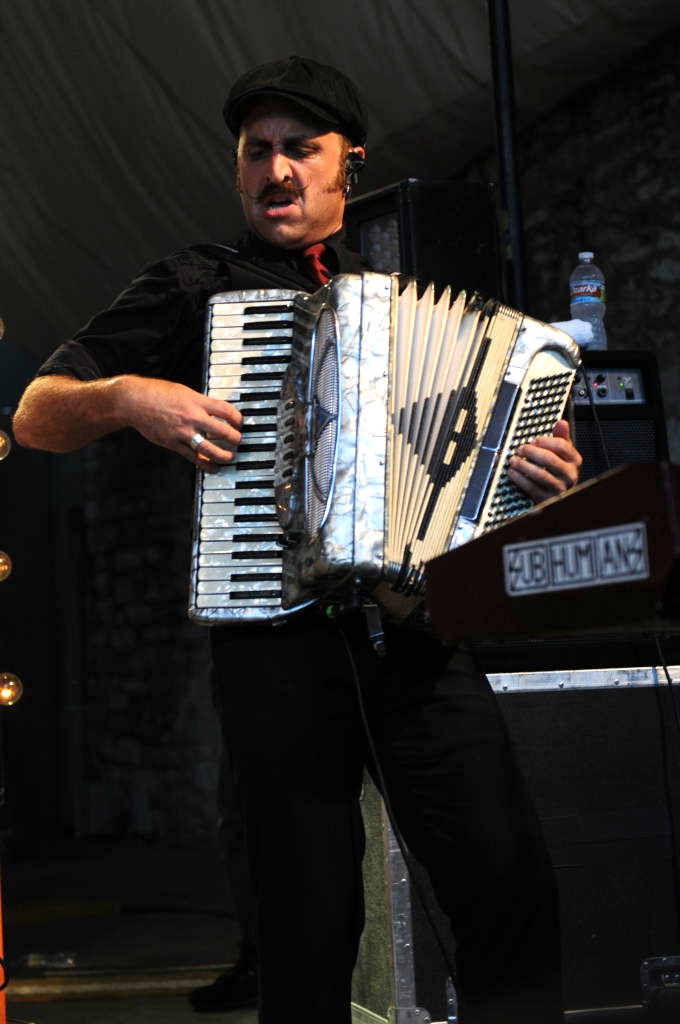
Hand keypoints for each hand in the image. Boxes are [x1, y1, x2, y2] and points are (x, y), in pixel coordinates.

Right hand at [115, 376, 242, 470]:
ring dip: (223, 455)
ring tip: (230, 457)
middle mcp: (192, 417)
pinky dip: (204, 464)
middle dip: (235, 439)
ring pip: (209, 449)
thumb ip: (200, 402)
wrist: (134, 401)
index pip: (226, 411)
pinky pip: (192, 457)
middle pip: (222, 431)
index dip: (237, 418)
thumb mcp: (184, 391)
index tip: (240, 423)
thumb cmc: (157, 393)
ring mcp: (182, 432)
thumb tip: (215, 411)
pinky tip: (212, 467)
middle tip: (239, 441)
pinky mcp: (172, 443)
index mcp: (196, 401)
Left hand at [507, 419, 581, 502]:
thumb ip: (561, 437)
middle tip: (520, 449)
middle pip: (549, 459)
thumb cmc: (558, 470)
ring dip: (522, 465)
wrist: (558, 494)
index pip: (562, 446)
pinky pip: (531, 487)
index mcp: (574, 460)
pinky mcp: (547, 499)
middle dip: (530, 452)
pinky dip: (519, 478)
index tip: (534, 440)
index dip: (545, 441)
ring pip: (539, 474)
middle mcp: (569, 475)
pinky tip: (513, 472)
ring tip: (513, 460)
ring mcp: (559, 488)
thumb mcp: (563, 453)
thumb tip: (562, 422)